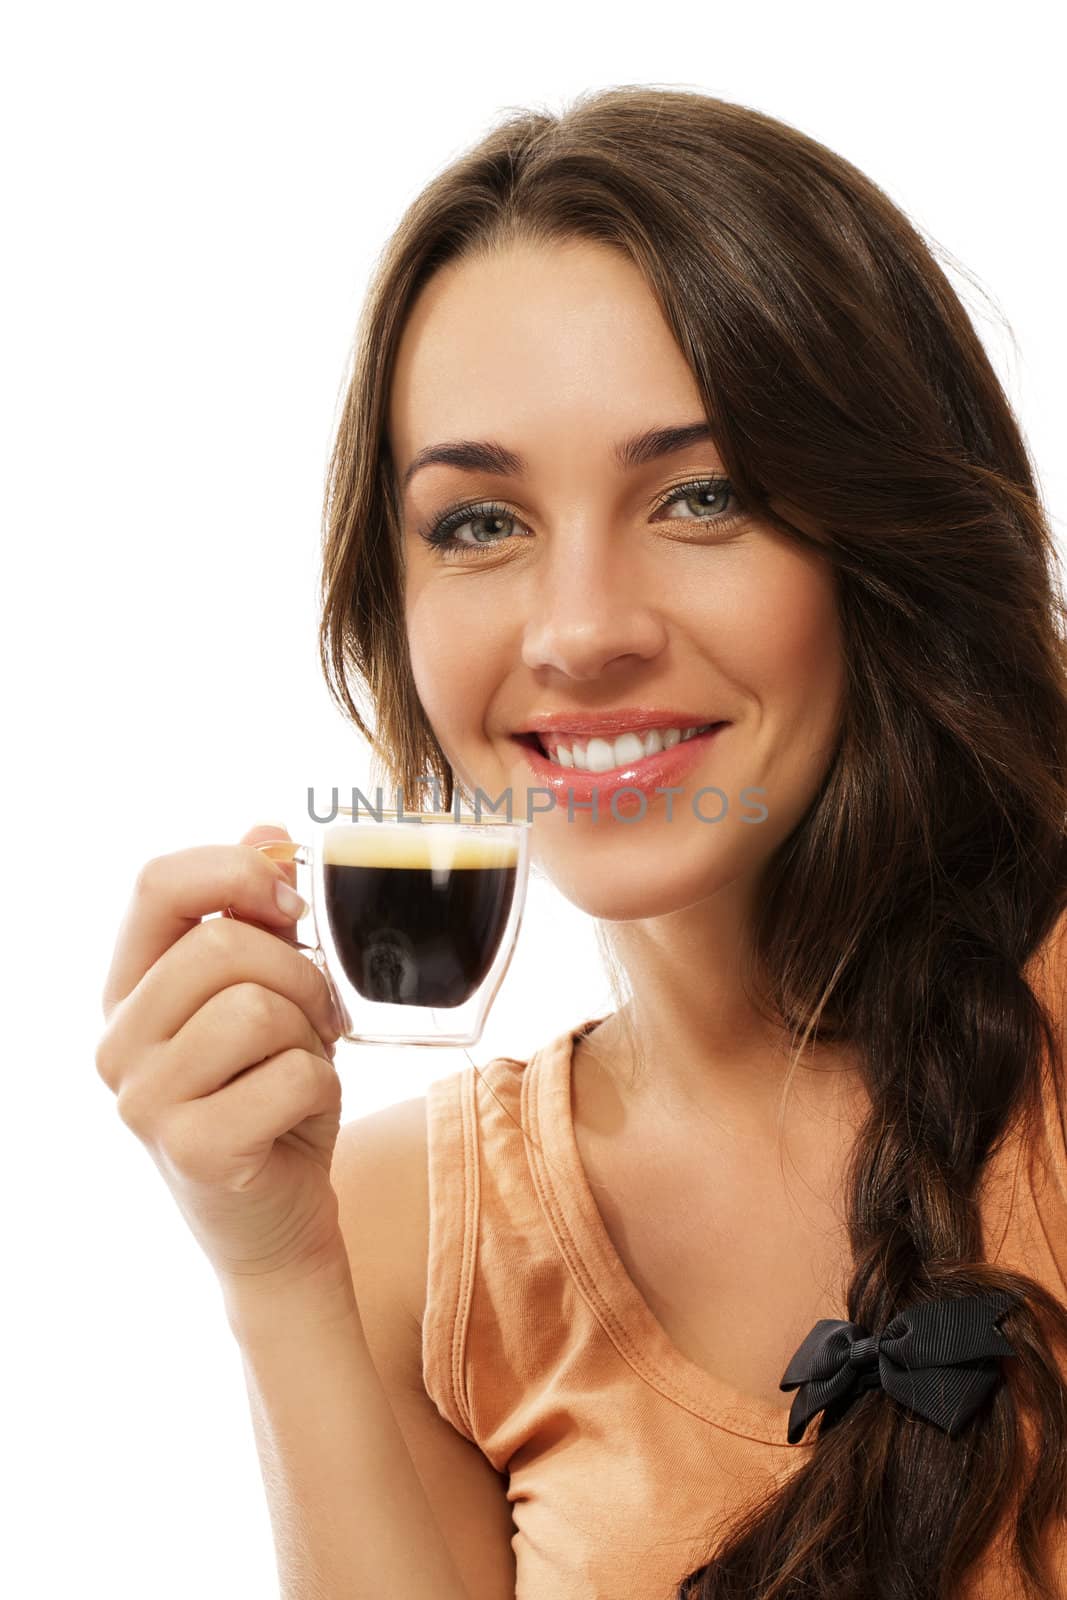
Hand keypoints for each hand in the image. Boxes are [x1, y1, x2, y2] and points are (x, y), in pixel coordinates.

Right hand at [96, 824, 346, 1290]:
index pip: (155, 883)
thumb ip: (259, 914)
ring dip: (311, 1035)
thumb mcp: (268, 993)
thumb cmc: (269, 1093)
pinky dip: (321, 1088)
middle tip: (318, 1016)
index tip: (292, 907)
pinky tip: (301, 1115)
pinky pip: (291, 1074)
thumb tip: (266, 830)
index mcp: (128, 987)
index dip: (236, 873)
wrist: (276, 1216)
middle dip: (299, 975)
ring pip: (257, 1009)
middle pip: (223, 947)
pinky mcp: (192, 1149)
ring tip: (304, 1066)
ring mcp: (144, 1099)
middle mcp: (117, 1040)